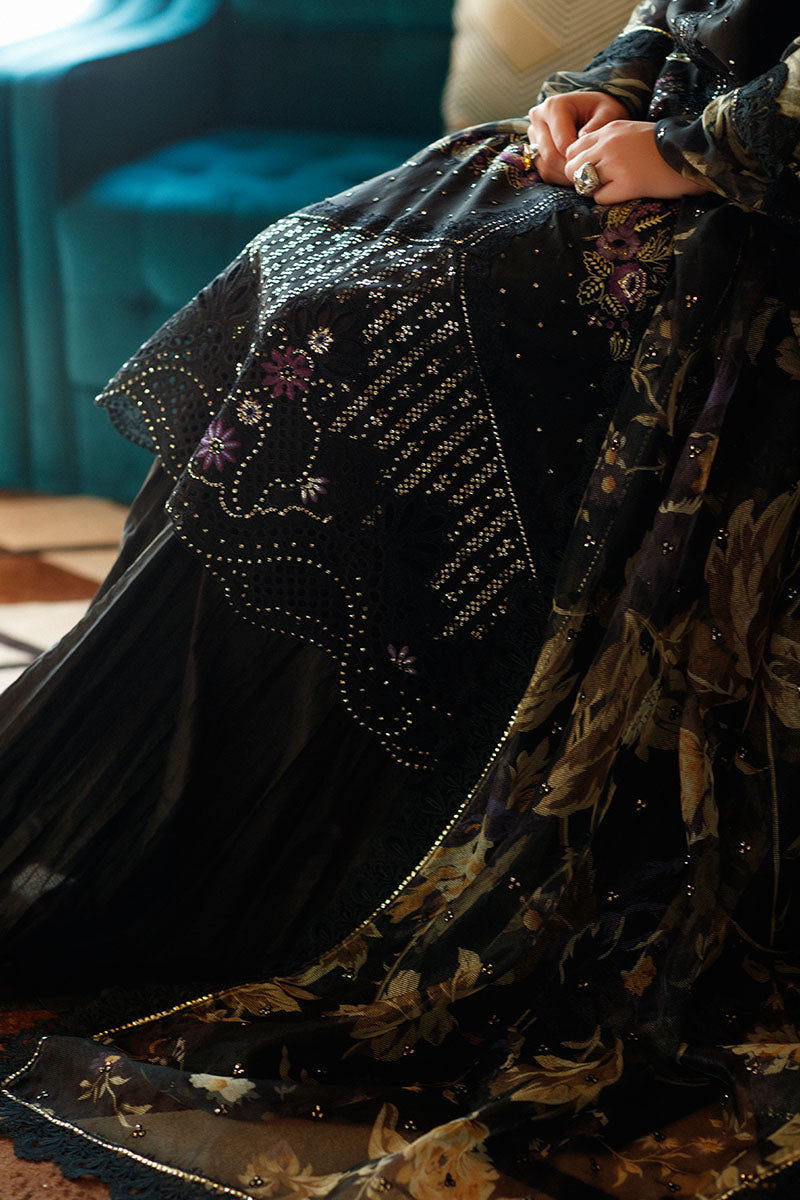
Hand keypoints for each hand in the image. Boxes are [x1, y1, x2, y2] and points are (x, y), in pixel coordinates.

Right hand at [527, 91, 629, 185]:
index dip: (578, 157)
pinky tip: (574, 172)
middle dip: (570, 169)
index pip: (561, 143)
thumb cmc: (600, 110)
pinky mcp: (534, 149)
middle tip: (588, 172)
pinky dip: (559, 176)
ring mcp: (533, 135)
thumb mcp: (607, 112)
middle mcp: (538, 118)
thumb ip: (598, 125)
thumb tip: (582, 140)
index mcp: (554, 106)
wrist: (590, 109)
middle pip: (550, 156)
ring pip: (545, 166)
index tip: (594, 161)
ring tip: (582, 172)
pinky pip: (543, 171)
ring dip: (565, 175)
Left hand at [563, 119, 709, 202]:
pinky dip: (608, 199)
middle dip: (580, 179)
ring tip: (613, 187)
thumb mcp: (632, 134)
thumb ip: (608, 143)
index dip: (579, 163)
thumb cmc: (664, 147)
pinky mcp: (627, 183)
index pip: (573, 148)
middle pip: (571, 167)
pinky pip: (599, 197)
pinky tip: (625, 192)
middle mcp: (609, 144)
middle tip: (599, 184)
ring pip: (582, 183)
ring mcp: (617, 163)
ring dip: (592, 189)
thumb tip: (585, 163)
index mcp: (610, 129)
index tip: (592, 170)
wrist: (692, 152)